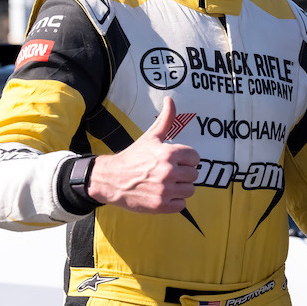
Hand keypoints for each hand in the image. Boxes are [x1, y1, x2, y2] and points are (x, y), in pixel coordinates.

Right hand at [86, 96, 199, 212]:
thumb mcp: (151, 137)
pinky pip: (182, 205)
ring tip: (166, 184)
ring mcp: (165, 190)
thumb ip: (166, 119)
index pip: (196, 158)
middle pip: (194, 175)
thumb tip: (171, 99)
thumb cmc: (133, 157)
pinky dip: (174, 202)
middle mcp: (169, 171)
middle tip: (168, 173)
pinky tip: (162, 194)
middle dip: (183, 174)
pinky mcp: (161, 206)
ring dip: (180, 188)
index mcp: (169, 153)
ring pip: (190, 190)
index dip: (186, 159)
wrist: (111, 179)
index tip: (175, 161)